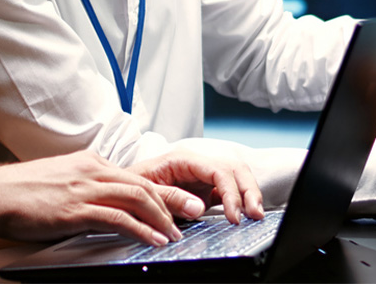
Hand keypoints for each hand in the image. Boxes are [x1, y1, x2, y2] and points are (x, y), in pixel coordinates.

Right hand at [0, 150, 188, 245]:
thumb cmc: (20, 193)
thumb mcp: (60, 184)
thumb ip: (85, 191)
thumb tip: (103, 208)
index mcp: (89, 163)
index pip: (135, 176)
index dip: (162, 190)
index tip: (180, 203)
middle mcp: (91, 171)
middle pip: (143, 184)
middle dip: (172, 200)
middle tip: (194, 213)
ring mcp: (83, 189)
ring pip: (136, 198)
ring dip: (162, 216)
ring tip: (177, 232)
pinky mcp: (74, 210)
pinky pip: (116, 218)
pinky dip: (140, 229)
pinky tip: (152, 239)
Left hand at [129, 151, 264, 223]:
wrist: (120, 191)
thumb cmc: (129, 187)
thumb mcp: (144, 191)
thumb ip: (170, 198)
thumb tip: (199, 207)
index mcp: (183, 159)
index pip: (217, 170)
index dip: (230, 192)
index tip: (233, 215)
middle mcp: (196, 165)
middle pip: (233, 169)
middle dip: (248, 190)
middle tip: (255, 214)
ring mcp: (201, 177)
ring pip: (234, 178)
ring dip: (248, 194)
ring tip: (255, 215)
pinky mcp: (203, 190)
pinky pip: (227, 192)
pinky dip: (238, 202)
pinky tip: (242, 215)